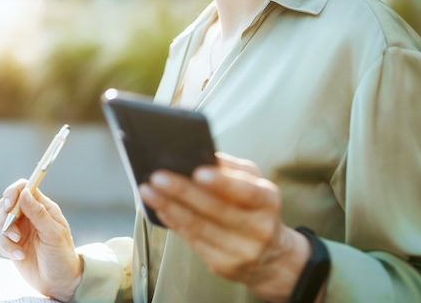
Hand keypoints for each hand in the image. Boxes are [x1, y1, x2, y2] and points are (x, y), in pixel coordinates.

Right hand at [0, 179, 82, 301]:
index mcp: (42, 208)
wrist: (58, 282)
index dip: (14, 191)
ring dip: (5, 238)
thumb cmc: (62, 256)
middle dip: (6, 218)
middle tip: (15, 235)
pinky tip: (19, 257)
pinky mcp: (11, 244)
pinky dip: (4, 248)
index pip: (24, 188)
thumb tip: (25, 193)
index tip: (10, 205)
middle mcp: (28, 216)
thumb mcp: (53, 234)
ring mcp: (18, 230)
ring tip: (19, 252)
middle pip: (6, 203)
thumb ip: (38, 213)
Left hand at [138, 152, 311, 300]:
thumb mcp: (256, 184)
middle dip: (183, 191)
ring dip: (169, 206)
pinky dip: (173, 222)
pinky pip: (193, 241)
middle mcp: (258, 228)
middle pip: (216, 209)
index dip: (222, 183)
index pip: (247, 191)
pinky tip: (159, 208)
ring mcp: (240, 250)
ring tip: (148, 190)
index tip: (197, 171)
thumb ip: (233, 169)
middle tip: (157, 176)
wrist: (272, 257)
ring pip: (199, 226)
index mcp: (268, 201)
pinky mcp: (223, 265)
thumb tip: (201, 155)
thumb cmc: (256, 209)